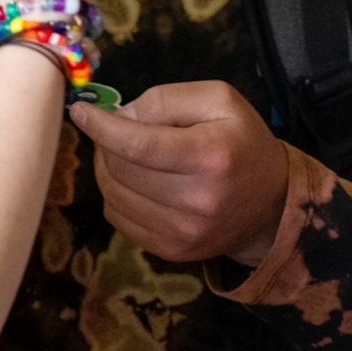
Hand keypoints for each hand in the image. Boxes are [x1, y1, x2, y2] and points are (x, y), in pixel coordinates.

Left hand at [70, 81, 288, 265]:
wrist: (271, 204)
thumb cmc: (242, 142)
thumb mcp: (218, 100)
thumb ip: (166, 99)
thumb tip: (119, 116)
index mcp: (212, 156)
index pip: (139, 145)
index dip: (102, 128)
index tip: (80, 112)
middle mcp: (197, 201)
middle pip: (121, 169)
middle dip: (107, 144)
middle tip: (116, 131)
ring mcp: (184, 232)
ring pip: (114, 195)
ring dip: (108, 169)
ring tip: (125, 154)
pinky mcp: (172, 251)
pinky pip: (119, 219)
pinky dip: (118, 195)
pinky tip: (136, 181)